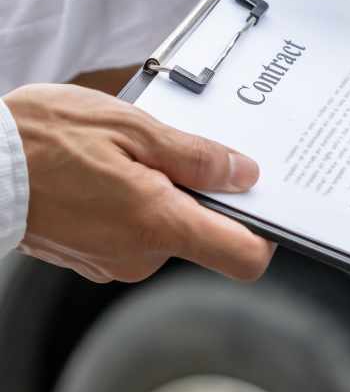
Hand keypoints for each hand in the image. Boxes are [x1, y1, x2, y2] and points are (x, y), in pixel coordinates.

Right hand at [7, 84, 273, 283]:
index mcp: (158, 225)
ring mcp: (110, 262)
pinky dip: (133, 201)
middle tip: (174, 150)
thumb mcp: (134, 129)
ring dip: (161, 191)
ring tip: (128, 153)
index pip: (243, 257)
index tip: (265, 204)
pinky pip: (133, 229)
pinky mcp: (89, 257)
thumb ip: (197, 157)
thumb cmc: (42, 140)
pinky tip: (109, 169)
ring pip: (164, 227)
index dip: (265, 232)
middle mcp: (138, 256)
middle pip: (202, 232)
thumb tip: (244, 174)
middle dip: (199, 192)